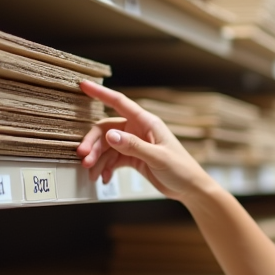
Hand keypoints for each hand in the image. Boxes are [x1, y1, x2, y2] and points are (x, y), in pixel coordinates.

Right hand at [76, 81, 214, 201]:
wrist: (189, 188)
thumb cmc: (181, 169)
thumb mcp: (158, 157)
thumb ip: (133, 146)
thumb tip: (110, 135)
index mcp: (147, 122)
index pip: (119, 102)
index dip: (100, 93)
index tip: (84, 85)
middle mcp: (138, 130)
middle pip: (107, 130)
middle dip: (93, 144)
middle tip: (84, 158)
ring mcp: (134, 144)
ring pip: (107, 146)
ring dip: (97, 159)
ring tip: (92, 173)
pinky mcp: (133, 157)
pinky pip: (113, 159)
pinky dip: (106, 167)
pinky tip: (104, 177)